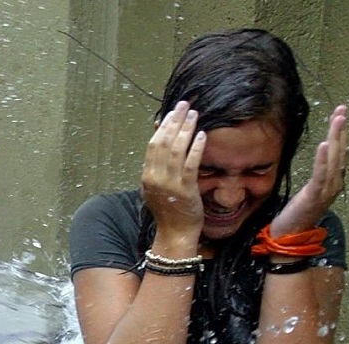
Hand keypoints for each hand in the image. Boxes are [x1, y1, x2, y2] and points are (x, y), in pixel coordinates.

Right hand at [141, 102, 204, 243]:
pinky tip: (202, 135)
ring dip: (185, 130)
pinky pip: (190, 164)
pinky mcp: (185, 189)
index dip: (163, 126)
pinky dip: (195, 148)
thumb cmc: (168, 210)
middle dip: (174, 121)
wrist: (174, 232)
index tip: (172, 111)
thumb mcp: (156, 187)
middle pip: (163, 143)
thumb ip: (157, 167)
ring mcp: (169, 183)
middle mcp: (155, 177)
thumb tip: (162, 144)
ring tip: (194, 115)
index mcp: (147, 176)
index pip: (153, 144)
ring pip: (176, 150)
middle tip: (184, 105)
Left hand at [272, 105, 348, 235]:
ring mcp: (326, 190)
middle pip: (340, 151)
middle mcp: (334, 184)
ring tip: (338, 119)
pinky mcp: (314, 196)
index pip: (339, 153)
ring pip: (334, 159)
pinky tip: (325, 144)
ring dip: (336, 137)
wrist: (289, 237)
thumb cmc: (296, 214)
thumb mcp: (309, 191)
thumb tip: (323, 158)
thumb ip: (318, 176)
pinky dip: (323, 159)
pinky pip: (320, 174)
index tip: (340, 115)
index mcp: (332, 182)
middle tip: (342, 109)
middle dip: (341, 129)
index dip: (340, 134)